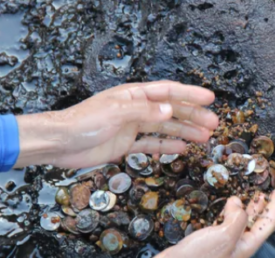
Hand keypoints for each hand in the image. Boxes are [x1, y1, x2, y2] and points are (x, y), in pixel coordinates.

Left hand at [14, 81, 218, 168]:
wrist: (60, 143)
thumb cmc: (83, 123)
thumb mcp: (115, 113)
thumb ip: (144, 111)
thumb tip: (170, 111)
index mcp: (133, 95)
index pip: (167, 92)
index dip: (189, 94)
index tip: (210, 99)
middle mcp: (135, 109)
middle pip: (170, 111)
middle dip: (193, 116)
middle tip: (213, 124)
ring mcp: (131, 127)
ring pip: (164, 128)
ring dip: (184, 132)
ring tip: (204, 138)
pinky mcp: (125, 144)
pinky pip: (151, 144)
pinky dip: (167, 146)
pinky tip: (182, 148)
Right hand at [97, 184, 274, 257]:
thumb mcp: (225, 235)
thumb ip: (237, 218)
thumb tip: (237, 203)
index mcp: (246, 246)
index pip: (269, 222)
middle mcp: (238, 247)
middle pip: (258, 223)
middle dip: (268, 206)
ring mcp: (223, 246)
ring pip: (242, 223)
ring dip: (251, 208)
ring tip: (258, 195)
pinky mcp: (209, 243)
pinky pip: (226, 224)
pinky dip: (231, 212)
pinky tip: (229, 206)